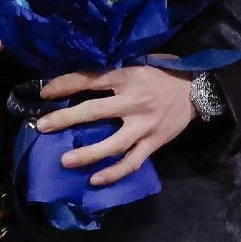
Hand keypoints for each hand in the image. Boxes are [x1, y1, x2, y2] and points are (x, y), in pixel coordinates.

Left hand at [37, 65, 195, 185]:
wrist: (197, 89)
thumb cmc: (162, 72)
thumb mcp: (139, 61)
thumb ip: (115, 69)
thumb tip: (82, 74)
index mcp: (129, 76)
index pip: (91, 79)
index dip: (66, 84)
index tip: (45, 92)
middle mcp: (134, 101)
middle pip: (95, 111)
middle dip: (66, 119)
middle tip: (42, 127)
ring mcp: (145, 125)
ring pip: (113, 144)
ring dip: (87, 154)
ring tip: (65, 161)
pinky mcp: (154, 143)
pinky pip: (132, 162)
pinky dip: (114, 173)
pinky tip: (95, 180)